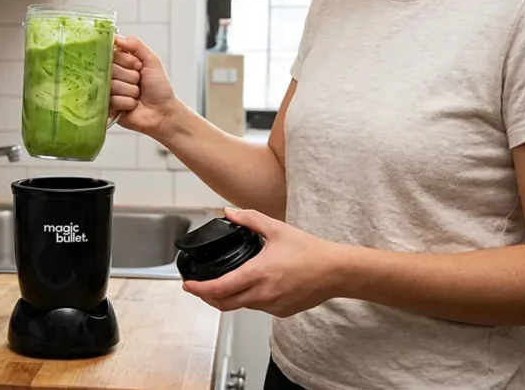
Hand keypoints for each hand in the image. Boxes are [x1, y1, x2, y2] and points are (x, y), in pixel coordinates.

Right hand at [110, 35, 177, 136]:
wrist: (164, 112)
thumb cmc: (159, 87)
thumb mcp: (151, 61)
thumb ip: (136, 45)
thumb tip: (116, 37)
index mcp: (120, 64)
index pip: (112, 54)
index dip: (127, 61)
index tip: (138, 66)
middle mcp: (112, 76)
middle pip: (111, 70)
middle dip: (130, 77)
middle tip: (139, 82)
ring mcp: (108, 92)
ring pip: (113, 85)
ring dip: (130, 91)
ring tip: (137, 95)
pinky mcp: (108, 107)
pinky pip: (113, 100)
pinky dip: (128, 103)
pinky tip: (133, 106)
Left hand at [182, 208, 347, 317]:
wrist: (336, 272)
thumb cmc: (311, 252)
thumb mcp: (277, 229)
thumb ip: (250, 219)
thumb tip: (229, 212)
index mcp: (258, 273)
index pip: (219, 288)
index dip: (199, 289)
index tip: (188, 285)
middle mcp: (263, 294)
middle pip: (224, 304)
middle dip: (207, 297)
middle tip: (198, 288)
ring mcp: (272, 306)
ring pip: (241, 306)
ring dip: (228, 298)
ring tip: (222, 284)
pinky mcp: (281, 312)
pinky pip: (258, 308)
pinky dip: (248, 299)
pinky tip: (251, 287)